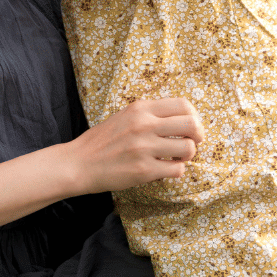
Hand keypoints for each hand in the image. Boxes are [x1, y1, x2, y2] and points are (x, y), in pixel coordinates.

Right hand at [65, 98, 204, 194]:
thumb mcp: (124, 116)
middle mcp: (144, 125)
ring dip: (186, 155)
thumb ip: (149, 114)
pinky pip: (177, 170)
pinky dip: (175, 170)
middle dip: (198, 136)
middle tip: (191, 143)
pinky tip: (164, 169)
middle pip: (192, 125)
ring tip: (175, 158)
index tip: (189, 127)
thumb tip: (182, 118)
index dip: (193, 117)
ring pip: (188, 149)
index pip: (184, 105)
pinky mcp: (144, 170)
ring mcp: (145, 148)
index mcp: (140, 109)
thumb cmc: (102, 141)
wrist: (78, 163)